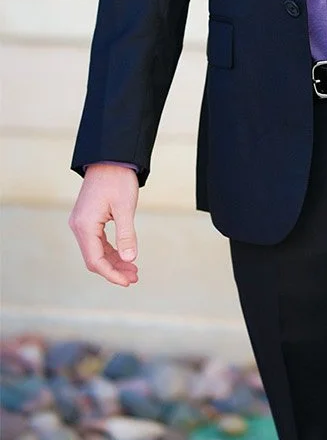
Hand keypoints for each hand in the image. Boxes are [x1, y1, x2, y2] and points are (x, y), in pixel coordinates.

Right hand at [69, 164, 139, 286]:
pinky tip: (124, 255)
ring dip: (113, 261)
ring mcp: (81, 223)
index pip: (95, 260)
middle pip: (94, 258)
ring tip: (133, 270)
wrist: (110, 157)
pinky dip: (110, 250)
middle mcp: (78, 226)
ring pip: (95, 251)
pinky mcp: (87, 219)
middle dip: (114, 270)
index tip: (128, 281)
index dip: (111, 274)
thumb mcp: (125, 207)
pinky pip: (96, 241)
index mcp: (85, 225)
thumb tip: (129, 260)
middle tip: (135, 277)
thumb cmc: (118, 179)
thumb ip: (126, 235)